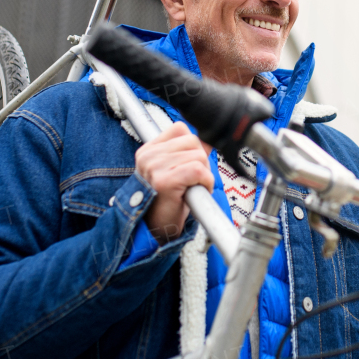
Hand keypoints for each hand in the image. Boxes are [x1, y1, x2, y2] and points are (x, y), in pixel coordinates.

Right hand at [133, 122, 212, 243]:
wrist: (156, 229)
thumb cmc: (167, 201)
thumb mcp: (174, 170)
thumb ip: (188, 152)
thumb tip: (210, 141)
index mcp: (148, 150)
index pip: (180, 129)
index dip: (193, 146)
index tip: (192, 164)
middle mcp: (149, 156)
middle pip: (193, 141)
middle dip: (201, 161)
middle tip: (193, 180)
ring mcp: (155, 168)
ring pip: (198, 156)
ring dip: (204, 174)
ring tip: (192, 187)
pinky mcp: (165, 181)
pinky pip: (198, 170)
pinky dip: (205, 182)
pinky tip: (197, 192)